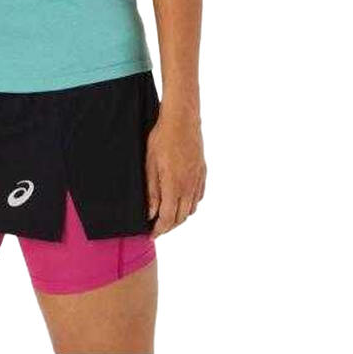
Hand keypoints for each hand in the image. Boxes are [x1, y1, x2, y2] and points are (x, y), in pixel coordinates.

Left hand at [145, 106, 205, 238]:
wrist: (182, 119)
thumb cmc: (162, 138)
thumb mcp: (150, 164)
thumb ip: (152, 191)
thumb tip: (151, 214)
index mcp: (174, 186)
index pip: (168, 218)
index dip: (159, 229)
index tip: (152, 234)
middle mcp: (189, 187)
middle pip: (181, 217)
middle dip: (169, 226)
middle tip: (157, 227)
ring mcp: (197, 180)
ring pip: (191, 209)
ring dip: (180, 216)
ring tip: (168, 215)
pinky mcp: (202, 172)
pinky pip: (198, 196)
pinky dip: (190, 204)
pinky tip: (182, 200)